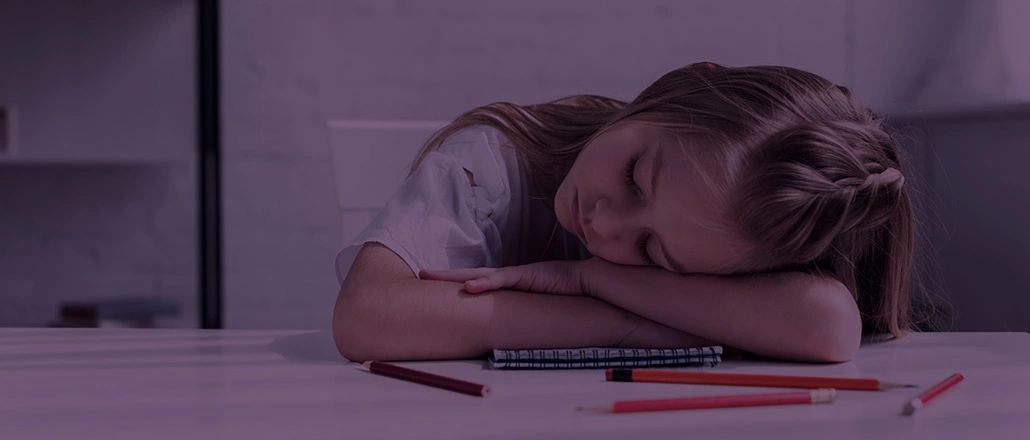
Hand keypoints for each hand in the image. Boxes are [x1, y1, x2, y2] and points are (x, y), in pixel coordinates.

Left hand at [420, 259, 601, 295]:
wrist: (590, 282)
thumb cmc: (566, 294)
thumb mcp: (537, 305)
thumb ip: (522, 311)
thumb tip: (507, 326)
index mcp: (509, 284)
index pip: (477, 282)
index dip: (456, 282)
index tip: (435, 284)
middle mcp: (509, 276)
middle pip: (470, 275)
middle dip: (444, 275)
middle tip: (420, 273)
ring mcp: (517, 274)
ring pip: (479, 275)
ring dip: (454, 277)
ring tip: (431, 277)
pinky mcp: (528, 275)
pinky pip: (502, 280)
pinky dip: (484, 284)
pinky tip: (468, 288)